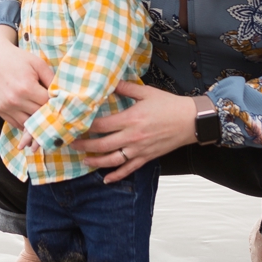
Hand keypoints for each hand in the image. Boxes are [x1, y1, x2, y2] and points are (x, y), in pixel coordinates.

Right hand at [0, 29, 55, 128]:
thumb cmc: (17, 58)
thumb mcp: (38, 64)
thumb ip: (52, 79)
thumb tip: (63, 94)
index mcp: (27, 88)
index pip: (48, 104)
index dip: (55, 103)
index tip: (60, 102)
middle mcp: (14, 100)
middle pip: (39, 116)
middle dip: (47, 113)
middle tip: (54, 109)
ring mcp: (5, 107)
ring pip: (27, 123)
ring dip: (36, 121)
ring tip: (43, 115)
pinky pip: (16, 124)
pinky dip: (25, 123)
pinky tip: (31, 116)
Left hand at [77, 83, 198, 182]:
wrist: (192, 120)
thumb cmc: (170, 105)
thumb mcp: (146, 92)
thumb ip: (125, 88)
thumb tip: (108, 81)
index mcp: (131, 119)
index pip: (101, 125)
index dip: (84, 126)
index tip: (73, 125)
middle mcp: (133, 136)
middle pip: (102, 144)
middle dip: (83, 145)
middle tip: (70, 143)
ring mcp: (140, 149)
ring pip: (113, 160)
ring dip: (96, 161)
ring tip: (83, 159)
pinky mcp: (147, 157)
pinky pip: (129, 169)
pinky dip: (117, 176)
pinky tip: (106, 179)